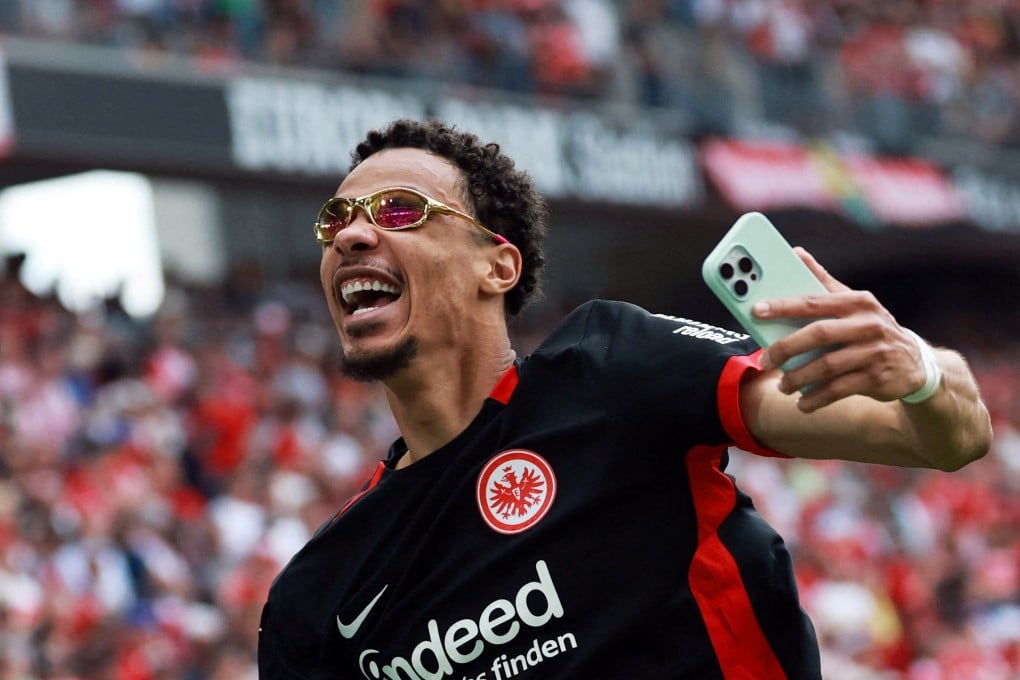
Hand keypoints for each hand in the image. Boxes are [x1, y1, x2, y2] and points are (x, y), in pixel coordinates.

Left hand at [754, 248, 928, 412]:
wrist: (915, 363)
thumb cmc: (871, 329)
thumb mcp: (853, 303)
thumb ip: (823, 281)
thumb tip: (796, 252)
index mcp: (858, 302)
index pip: (814, 301)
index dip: (783, 306)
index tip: (756, 311)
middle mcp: (869, 324)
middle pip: (818, 334)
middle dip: (786, 348)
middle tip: (765, 360)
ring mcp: (875, 352)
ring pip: (827, 365)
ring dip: (798, 378)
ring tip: (782, 386)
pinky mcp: (879, 377)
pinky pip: (839, 390)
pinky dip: (816, 398)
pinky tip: (802, 403)